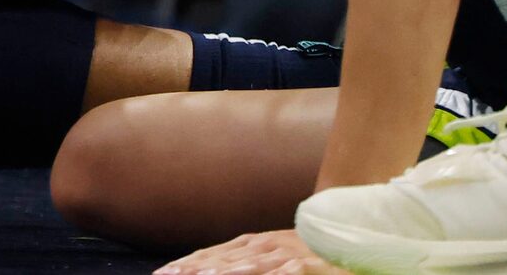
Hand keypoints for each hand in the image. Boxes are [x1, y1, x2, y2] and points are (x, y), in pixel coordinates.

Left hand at [155, 229, 332, 274]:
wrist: (345, 236)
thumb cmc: (304, 251)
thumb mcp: (269, 254)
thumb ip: (244, 261)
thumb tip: (212, 268)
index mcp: (250, 244)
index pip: (211, 255)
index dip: (187, 264)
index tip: (162, 272)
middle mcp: (263, 245)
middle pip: (222, 259)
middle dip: (194, 268)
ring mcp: (284, 253)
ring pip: (249, 264)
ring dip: (225, 270)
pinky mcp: (306, 264)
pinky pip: (286, 271)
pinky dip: (272, 273)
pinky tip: (251, 273)